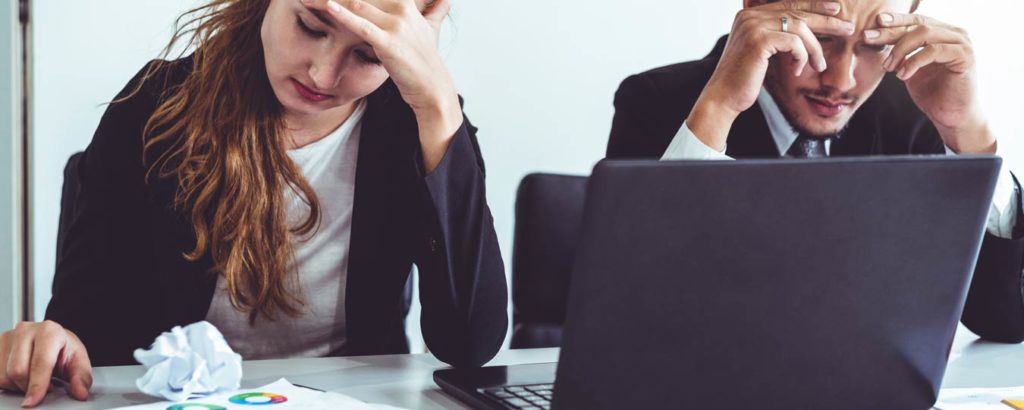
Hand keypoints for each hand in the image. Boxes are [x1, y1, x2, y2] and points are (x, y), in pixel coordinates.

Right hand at [0, 321, 91, 407]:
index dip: (37, 385)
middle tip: (44, 386)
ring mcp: (7, 337)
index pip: (40, 362)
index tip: (33, 401)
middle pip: (18, 371)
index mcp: (49, 331)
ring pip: (4, 376)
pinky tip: (21, 376)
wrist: (49, 338)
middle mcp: (25, 330)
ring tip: (33, 377)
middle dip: (29, 386)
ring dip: (18, 385)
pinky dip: (8, 382)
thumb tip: (80, 393)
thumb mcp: (78, 361)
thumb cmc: (62, 349)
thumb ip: (81, 378)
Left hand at [302, 0, 462, 171]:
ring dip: (329, 0)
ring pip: (357, 5)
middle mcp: (402, 9)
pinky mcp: (389, 43)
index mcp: (406, 4)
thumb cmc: (424, 62)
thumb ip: (433, 11)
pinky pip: (361, 26)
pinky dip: (342, 16)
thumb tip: (443, 0)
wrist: (432, 89)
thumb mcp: (429, 30)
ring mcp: (397, 25)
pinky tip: (327, 6)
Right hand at [688, 1, 853, 150]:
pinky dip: (801, 57)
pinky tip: (798, 70)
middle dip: (826, 20)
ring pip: (799, 28)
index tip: (836, 10)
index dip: (815, 5)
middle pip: (797, 11)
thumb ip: (777, 35)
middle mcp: (750, 15)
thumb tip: (805, 29)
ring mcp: (753, 26)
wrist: (724, 97)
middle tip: (847, 28)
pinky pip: (794, 43)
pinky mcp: (759, 41)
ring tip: (819, 65)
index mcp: (749, 14)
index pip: (789, 3)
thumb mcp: (762, 51)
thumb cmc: (744, 79)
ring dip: (815, 48)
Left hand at [864, 12, 994, 153]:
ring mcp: (961, 43)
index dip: (895, 20)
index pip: (916, 19)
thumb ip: (900, 53)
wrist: (951, 116)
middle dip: (890, 32)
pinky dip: (914, 61)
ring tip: (888, 67)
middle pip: (918, 25)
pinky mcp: (964, 56)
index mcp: (942, 33)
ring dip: (900, 49)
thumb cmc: (932, 93)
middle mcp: (954, 34)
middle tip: (868, 38)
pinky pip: (934, 51)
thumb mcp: (909, 68)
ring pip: (924, 34)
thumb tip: (875, 39)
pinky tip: (902, 75)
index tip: (874, 23)